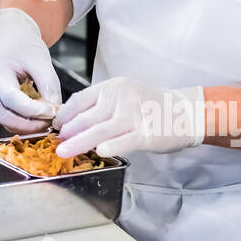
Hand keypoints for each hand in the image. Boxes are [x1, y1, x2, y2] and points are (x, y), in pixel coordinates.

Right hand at [0, 8, 61, 134]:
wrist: (11, 38)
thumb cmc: (23, 45)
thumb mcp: (41, 59)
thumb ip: (49, 84)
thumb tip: (54, 109)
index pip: (11, 99)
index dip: (33, 110)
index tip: (52, 111)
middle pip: (5, 116)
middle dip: (31, 124)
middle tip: (51, 120)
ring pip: (5, 120)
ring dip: (27, 124)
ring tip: (45, 116)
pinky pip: (6, 116)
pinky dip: (22, 119)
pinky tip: (35, 112)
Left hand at [54, 76, 204, 159]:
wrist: (184, 111)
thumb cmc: (151, 105)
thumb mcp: (125, 94)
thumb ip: (102, 104)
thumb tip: (74, 120)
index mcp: (113, 87)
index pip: (81, 99)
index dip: (65, 114)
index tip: (56, 125)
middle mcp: (121, 99)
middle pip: (86, 117)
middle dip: (68, 131)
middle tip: (56, 141)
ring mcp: (134, 116)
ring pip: (99, 131)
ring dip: (79, 142)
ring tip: (64, 150)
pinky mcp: (146, 133)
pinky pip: (123, 141)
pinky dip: (110, 146)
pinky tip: (98, 152)